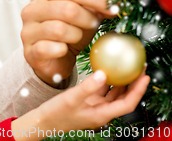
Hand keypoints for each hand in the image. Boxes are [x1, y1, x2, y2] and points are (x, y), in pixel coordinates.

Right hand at [11, 71, 149, 140]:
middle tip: (139, 68)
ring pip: (114, 94)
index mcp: (101, 115)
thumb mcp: (71, 99)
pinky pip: (102, 91)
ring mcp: (95, 107)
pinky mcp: (88, 102)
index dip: (138, 91)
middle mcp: (101, 112)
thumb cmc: (56, 113)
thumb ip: (88, 86)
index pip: (127, 103)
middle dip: (133, 84)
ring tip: (127, 67)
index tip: (144, 76)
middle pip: (124, 98)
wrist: (43, 121)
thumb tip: (103, 73)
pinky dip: (107, 81)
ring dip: (122, 82)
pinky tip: (107, 70)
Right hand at [21, 0, 115, 86]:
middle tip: (94, 25)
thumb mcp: (83, 15)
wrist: (54, 60)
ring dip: (75, 36)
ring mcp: (27, 30)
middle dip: (87, 19)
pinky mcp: (29, 51)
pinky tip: (64, 50)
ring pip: (59, 29)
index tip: (114, 7)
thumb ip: (94, 6)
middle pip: (67, 9)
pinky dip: (62, 50)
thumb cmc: (69, 33)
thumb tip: (113, 3)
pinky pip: (50, 48)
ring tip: (76, 38)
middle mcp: (31, 9)